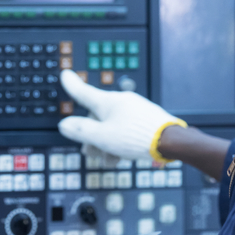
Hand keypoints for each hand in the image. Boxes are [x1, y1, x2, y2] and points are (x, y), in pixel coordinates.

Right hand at [57, 70, 185, 160]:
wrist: (169, 141)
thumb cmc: (136, 137)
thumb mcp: (103, 137)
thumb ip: (82, 131)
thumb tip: (65, 124)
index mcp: (108, 102)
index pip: (84, 92)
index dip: (72, 85)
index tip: (65, 75)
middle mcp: (121, 102)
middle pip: (98, 116)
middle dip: (92, 135)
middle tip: (90, 152)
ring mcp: (134, 109)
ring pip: (112, 124)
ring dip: (106, 142)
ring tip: (108, 159)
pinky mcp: (145, 118)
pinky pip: (126, 128)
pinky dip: (120, 141)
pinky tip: (120, 156)